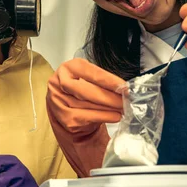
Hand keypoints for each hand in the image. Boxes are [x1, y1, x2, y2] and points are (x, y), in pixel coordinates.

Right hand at [46, 58, 124, 176]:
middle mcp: (60, 83)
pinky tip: (115, 116)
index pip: (90, 73)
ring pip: (89, 105)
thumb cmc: (80, 90)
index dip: (108, 80)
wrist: (65, 107)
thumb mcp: (87, 78)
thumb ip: (101, 81)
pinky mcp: (65, 118)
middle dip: (110, 96)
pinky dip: (105, 117)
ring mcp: (60, 101)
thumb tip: (122, 89)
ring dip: (110, 108)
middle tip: (126, 99)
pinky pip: (88, 117)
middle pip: (87, 90)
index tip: (124, 86)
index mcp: (68, 68)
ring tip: (123, 108)